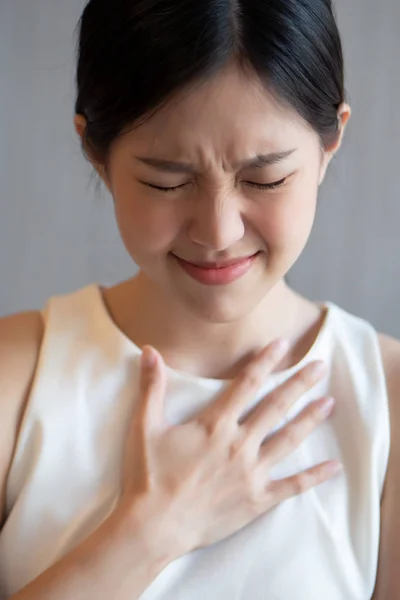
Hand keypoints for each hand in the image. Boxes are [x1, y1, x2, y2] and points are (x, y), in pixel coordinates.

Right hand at [120, 341, 338, 555]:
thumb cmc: (148, 476)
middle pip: (276, 406)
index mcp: (215, 425)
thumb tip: (149, 350)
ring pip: (288, 440)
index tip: (284, 344)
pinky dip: (315, 476)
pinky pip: (292, 486)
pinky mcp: (257, 500)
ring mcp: (251, 473)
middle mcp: (239, 444)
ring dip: (310, 419)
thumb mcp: (144, 427)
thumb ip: (152, 387)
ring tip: (330, 403)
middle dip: (299, 383)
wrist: (153, 527)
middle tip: (321, 366)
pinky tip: (334, 466)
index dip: (266, 361)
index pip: (246, 384)